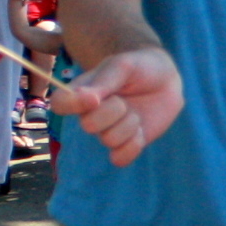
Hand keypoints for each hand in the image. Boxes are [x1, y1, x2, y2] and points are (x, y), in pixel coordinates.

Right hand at [47, 45, 182, 165]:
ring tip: (136, 111)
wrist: (166, 80)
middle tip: (124, 99)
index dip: (72, 105)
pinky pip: (119, 159)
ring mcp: (108, 131)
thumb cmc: (139, 67)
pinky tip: (140, 130)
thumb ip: (103, 81)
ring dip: (129, 125)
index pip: (59, 103)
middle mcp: (90, 114)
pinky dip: (133, 146)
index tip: (94, 98)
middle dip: (113, 112)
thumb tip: (86, 99)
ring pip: (109, 140)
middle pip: (88, 125)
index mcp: (81, 91)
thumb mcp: (122, 66)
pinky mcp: (125, 145)